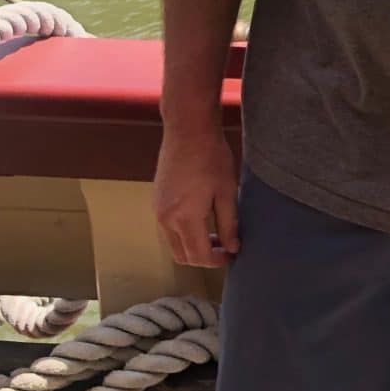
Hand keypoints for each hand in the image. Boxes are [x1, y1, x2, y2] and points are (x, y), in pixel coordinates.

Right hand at [153, 125, 239, 266]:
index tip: (233, 256)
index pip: (198, 256)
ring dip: (193, 245)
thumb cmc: (211, 157)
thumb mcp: (227, 191)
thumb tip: (232, 248)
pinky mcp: (156, 200)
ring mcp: (157, 210)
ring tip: (217, 233)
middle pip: (182, 256)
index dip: (217, 261)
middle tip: (226, 247)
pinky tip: (202, 219)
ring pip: (173, 244)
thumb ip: (229, 223)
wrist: (188, 129)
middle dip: (203, 257)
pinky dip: (183, 233)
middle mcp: (165, 219)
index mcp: (184, 218)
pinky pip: (168, 228)